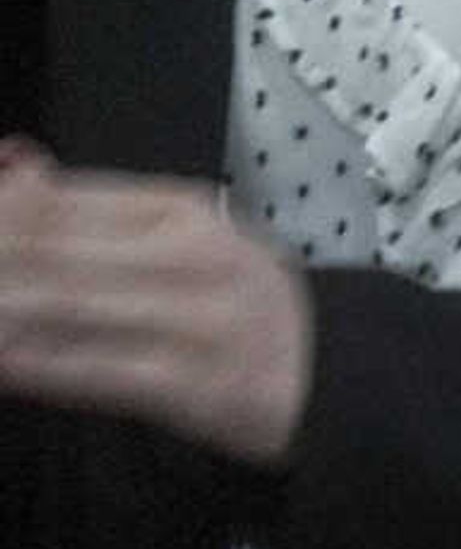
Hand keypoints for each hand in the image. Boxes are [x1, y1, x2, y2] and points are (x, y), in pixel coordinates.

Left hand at [0, 142, 313, 467]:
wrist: (340, 379)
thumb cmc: (241, 307)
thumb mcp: (182, 238)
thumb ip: (94, 208)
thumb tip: (14, 162)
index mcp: (182, 212)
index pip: (59, 199)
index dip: (0, 210)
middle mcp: (191, 256)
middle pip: (52, 246)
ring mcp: (195, 321)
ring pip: (67, 304)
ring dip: (4, 307)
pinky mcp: (196, 387)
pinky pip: (98, 370)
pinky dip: (39, 366)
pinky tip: (3, 362)